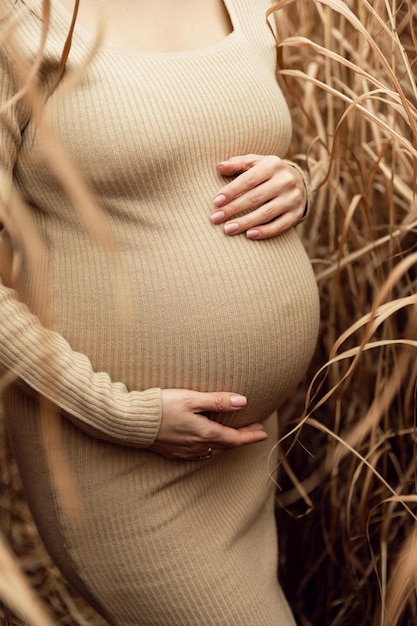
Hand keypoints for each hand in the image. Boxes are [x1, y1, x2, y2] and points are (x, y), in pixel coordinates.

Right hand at [149, 389, 267, 460]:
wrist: (132, 422)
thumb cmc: (161, 406)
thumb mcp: (191, 398)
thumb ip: (217, 401)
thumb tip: (243, 401)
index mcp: (205, 434)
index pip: (235, 438)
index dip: (251, 436)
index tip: (263, 433)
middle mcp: (197, 447)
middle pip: (226, 446)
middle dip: (242, 439)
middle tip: (254, 432)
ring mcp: (185, 452)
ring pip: (214, 452)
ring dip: (227, 445)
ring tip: (236, 437)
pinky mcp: (174, 452)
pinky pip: (200, 455)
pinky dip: (212, 449)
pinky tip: (210, 446)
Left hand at [210, 154, 306, 239]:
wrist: (298, 182)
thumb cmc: (267, 173)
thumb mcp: (254, 163)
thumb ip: (237, 163)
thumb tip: (220, 167)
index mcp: (273, 165)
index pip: (248, 180)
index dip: (231, 192)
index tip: (215, 202)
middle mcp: (285, 181)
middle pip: (255, 197)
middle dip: (233, 209)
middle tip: (215, 218)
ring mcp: (292, 198)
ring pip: (266, 213)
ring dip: (245, 222)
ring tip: (228, 229)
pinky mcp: (296, 214)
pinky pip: (280, 226)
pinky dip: (264, 231)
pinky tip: (249, 235)